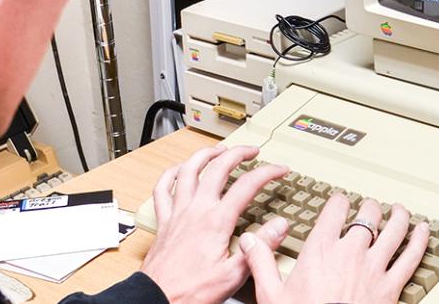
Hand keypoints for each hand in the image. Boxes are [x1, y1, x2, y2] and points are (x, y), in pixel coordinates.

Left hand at [140, 146, 289, 303]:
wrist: (158, 299)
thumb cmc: (191, 291)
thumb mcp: (234, 274)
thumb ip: (259, 248)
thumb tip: (280, 226)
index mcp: (216, 221)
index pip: (247, 185)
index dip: (267, 172)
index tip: (279, 169)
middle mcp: (195, 211)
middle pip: (218, 168)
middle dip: (238, 153)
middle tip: (251, 151)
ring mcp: (177, 213)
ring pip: (188, 170)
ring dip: (205, 155)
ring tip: (218, 150)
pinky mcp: (164, 221)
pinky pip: (162, 189)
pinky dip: (170, 175)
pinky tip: (178, 170)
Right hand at [241, 194, 429, 303]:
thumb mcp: (272, 294)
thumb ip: (261, 262)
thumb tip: (251, 240)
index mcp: (321, 249)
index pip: (335, 210)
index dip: (339, 202)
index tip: (339, 202)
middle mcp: (351, 252)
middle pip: (368, 215)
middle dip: (369, 207)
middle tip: (369, 206)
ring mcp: (374, 268)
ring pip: (394, 230)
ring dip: (398, 216)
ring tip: (399, 209)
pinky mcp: (391, 286)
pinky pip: (411, 257)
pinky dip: (420, 241)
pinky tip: (425, 231)